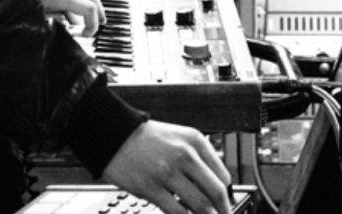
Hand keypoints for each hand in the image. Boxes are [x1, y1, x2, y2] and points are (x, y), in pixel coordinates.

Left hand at [5, 0, 104, 36]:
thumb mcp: (32, 18)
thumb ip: (52, 23)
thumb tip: (65, 29)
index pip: (88, 7)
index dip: (93, 24)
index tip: (87, 35)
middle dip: (98, 7)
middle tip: (101, 21)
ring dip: (80, 3)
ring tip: (76, 20)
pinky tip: (57, 9)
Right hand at [101, 121, 232, 213]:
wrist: (114, 135)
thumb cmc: (147, 139)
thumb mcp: (179, 137)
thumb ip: (199, 158)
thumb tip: (215, 187)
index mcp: (195, 141)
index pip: (223, 176)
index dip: (227, 196)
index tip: (225, 206)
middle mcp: (184, 155)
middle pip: (216, 192)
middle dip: (223, 211)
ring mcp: (167, 172)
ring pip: (200, 205)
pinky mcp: (150, 188)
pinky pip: (176, 212)